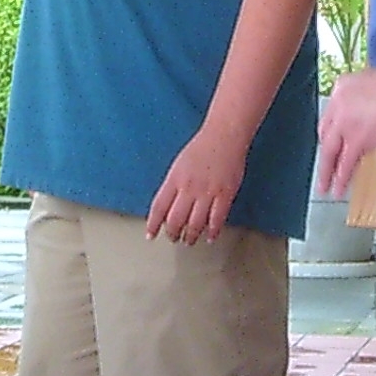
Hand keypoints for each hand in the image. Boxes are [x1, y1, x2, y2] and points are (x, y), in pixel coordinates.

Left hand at [145, 124, 249, 243]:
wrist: (224, 135)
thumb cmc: (202, 148)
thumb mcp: (179, 165)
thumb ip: (173, 186)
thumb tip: (168, 207)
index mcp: (175, 179)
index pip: (159, 207)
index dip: (153, 224)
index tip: (150, 235)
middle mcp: (189, 187)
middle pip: (175, 220)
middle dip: (172, 233)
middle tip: (174, 238)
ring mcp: (207, 192)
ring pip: (195, 224)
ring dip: (190, 236)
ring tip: (189, 240)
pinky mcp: (225, 194)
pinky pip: (216, 220)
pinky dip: (212, 231)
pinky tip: (210, 236)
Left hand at [318, 63, 375, 194]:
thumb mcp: (372, 85)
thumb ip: (363, 101)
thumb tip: (367, 116)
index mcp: (340, 88)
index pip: (330, 116)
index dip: (331, 134)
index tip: (332, 145)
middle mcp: (337, 105)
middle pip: (325, 135)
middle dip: (326, 154)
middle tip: (325, 169)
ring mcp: (345, 122)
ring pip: (330, 151)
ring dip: (326, 172)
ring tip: (324, 188)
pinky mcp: (357, 139)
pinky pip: (345, 163)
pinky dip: (340, 178)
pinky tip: (338, 189)